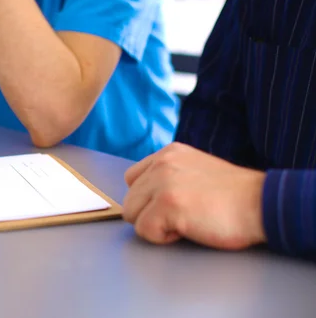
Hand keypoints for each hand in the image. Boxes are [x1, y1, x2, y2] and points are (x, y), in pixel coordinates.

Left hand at [122, 142, 266, 249]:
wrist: (262, 204)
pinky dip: (164, 238)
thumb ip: (169, 176)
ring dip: (156, 225)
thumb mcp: (196, 170)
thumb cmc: (234, 196)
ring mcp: (163, 182)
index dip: (147, 199)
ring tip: (186, 221)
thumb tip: (146, 198)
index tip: (172, 205)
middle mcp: (162, 163)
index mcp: (168, 153)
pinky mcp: (167, 204)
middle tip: (183, 216)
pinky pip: (145, 231)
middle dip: (150, 214)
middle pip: (130, 200)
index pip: (132, 179)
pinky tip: (189, 228)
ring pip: (133, 215)